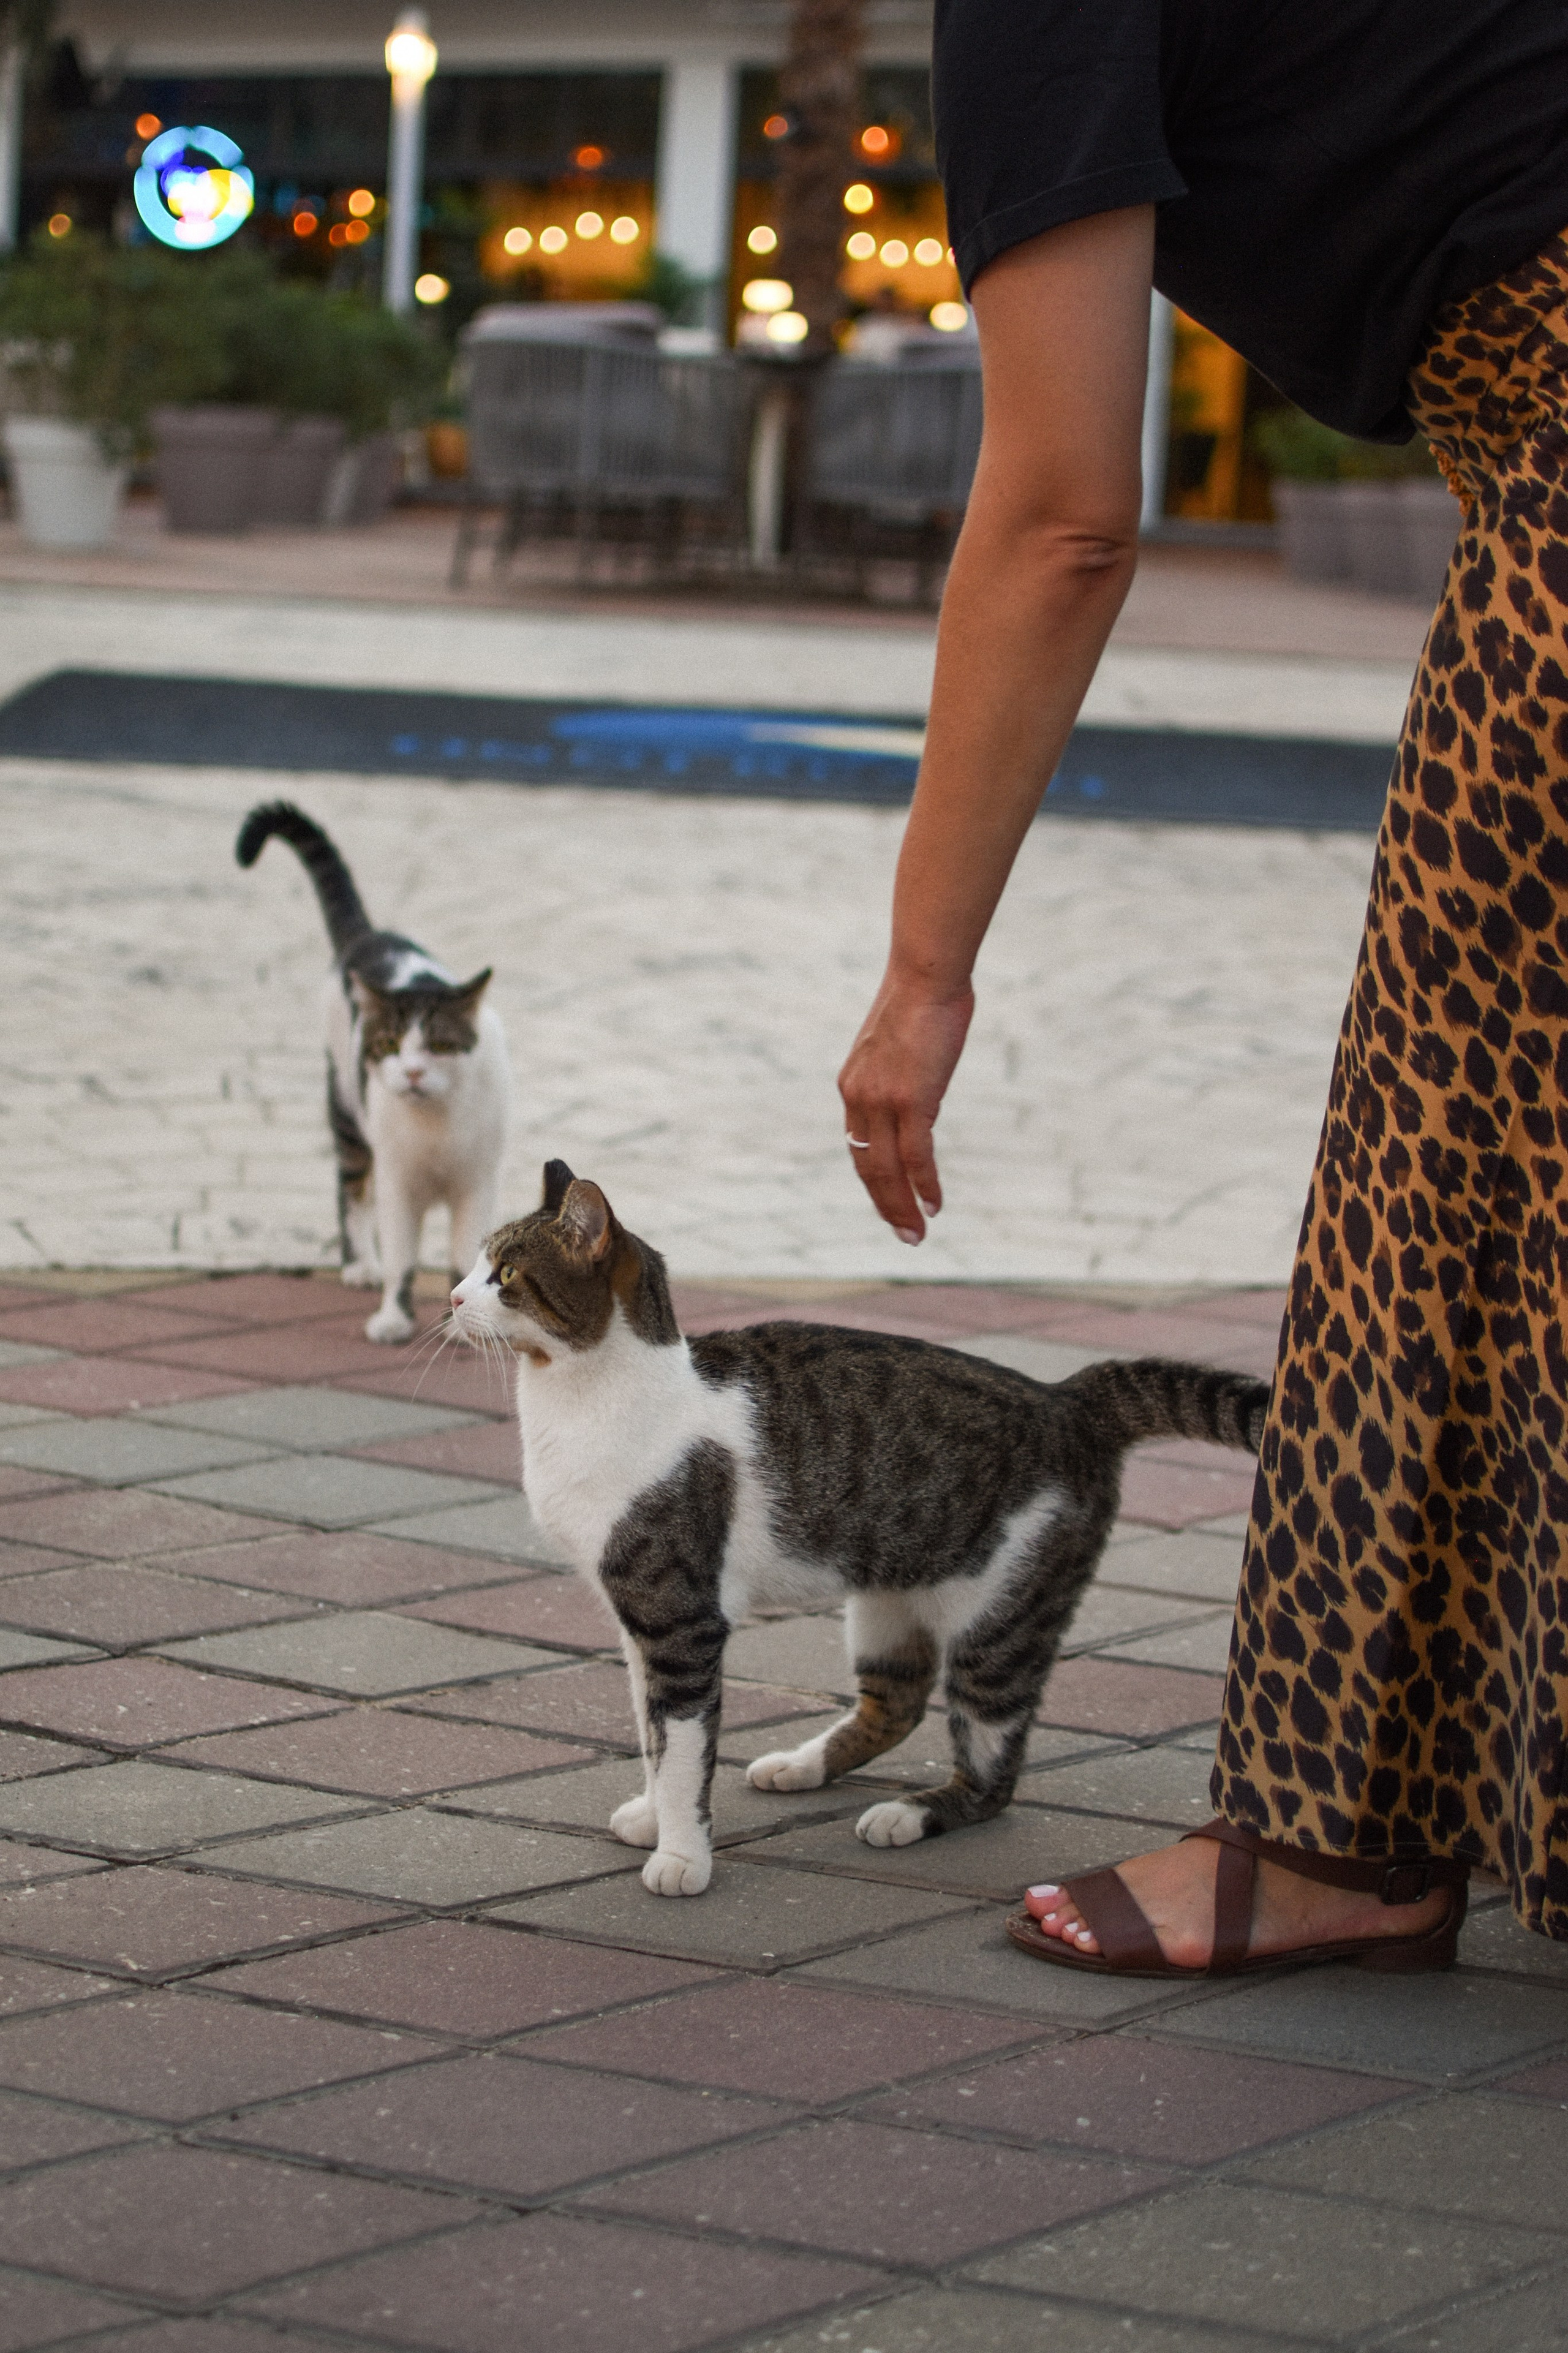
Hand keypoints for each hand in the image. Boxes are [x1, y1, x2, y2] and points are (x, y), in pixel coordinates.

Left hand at [838, 970, 973, 1241]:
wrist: (925, 976)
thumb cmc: (920, 1001)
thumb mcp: (899, 1046)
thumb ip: (900, 1076)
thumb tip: (918, 1091)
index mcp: (853, 1087)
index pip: (859, 1146)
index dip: (875, 1179)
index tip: (891, 1201)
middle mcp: (859, 1099)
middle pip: (868, 1168)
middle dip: (886, 1206)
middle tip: (905, 1235)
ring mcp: (882, 1101)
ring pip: (887, 1170)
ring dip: (902, 1207)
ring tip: (915, 1235)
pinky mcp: (910, 1100)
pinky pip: (915, 1156)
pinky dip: (924, 1184)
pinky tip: (934, 1205)